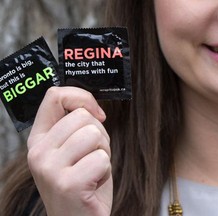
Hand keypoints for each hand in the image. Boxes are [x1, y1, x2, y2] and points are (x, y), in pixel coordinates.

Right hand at [27, 86, 112, 215]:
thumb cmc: (83, 183)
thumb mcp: (72, 150)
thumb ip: (75, 127)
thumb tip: (91, 106)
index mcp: (39, 139)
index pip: (55, 96)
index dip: (82, 98)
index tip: (98, 113)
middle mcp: (39, 152)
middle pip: (82, 116)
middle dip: (99, 134)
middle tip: (92, 156)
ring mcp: (50, 168)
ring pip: (94, 134)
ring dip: (103, 151)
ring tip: (93, 169)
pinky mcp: (68, 184)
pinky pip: (102, 158)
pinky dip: (106, 170)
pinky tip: (94, 183)